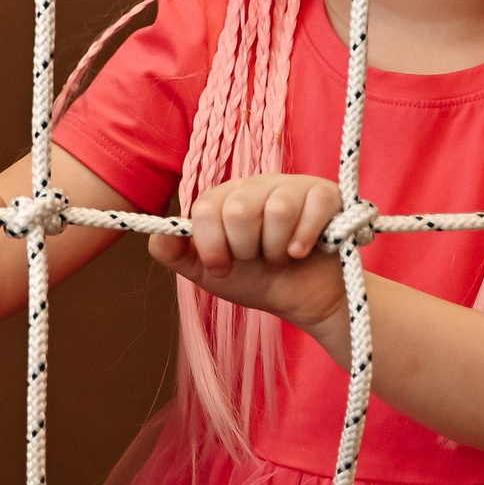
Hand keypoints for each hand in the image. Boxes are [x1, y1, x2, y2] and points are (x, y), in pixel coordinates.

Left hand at [149, 173, 348, 332]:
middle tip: (257, 259)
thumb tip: (158, 233)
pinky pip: (313, 208)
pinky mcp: (326, 194)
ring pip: (278, 211)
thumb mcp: (208, 271)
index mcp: (225, 198)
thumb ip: (175, 253)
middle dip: (247, 250)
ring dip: (277, 250)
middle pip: (239, 210)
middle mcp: (256, 184)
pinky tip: (303, 252)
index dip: (213, 246)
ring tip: (282, 256)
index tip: (222, 267)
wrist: (304, 299)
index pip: (206, 209)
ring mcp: (292, 186)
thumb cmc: (256, 279)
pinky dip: (305, 239)